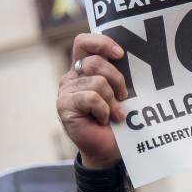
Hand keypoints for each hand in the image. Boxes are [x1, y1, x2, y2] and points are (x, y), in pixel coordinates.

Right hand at [57, 33, 127, 168]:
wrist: (109, 149)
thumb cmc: (118, 119)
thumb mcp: (122, 92)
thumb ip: (119, 74)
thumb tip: (127, 59)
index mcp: (84, 68)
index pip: (84, 42)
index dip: (101, 42)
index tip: (120, 54)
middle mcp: (72, 76)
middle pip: (95, 62)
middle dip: (117, 79)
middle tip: (124, 96)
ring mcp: (66, 90)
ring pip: (97, 82)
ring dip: (112, 101)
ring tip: (115, 114)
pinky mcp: (64, 105)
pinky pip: (91, 98)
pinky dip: (104, 110)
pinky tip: (104, 119)